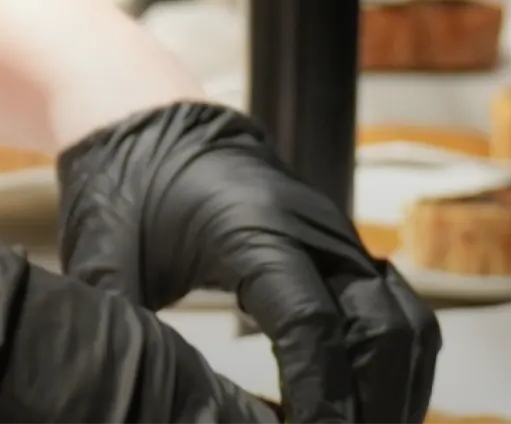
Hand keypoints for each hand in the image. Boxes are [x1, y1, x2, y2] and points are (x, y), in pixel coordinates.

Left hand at [58, 102, 437, 423]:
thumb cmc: (125, 184)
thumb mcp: (103, 256)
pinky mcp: (345, 247)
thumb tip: (120, 393)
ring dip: (400, 388)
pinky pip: (399, 311)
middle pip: (383, 332)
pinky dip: (398, 363)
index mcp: (254, 231)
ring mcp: (339, 237)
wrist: (149, 116)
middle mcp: (314, 233)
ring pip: (408, 323)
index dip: (321, 396)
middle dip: (375, 404)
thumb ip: (119, 327)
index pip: (312, 327)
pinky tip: (370, 405)